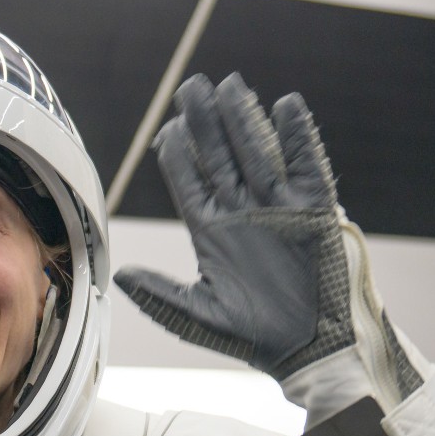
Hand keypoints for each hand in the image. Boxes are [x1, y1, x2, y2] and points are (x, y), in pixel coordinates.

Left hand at [114, 73, 359, 379]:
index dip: (177, 153)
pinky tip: (286, 105)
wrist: (311, 351)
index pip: (189, 180)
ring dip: (244, 118)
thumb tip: (120, 275)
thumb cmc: (256, 338)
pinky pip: (307, 165)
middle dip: (205, 122)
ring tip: (231, 85)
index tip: (168, 128)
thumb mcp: (200, 318)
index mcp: (211, 230)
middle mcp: (241, 211)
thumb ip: (160, 296)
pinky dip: (299, 136)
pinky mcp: (315, 210)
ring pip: (257, 151)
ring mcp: (278, 206)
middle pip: (219, 155)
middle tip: (191, 87)